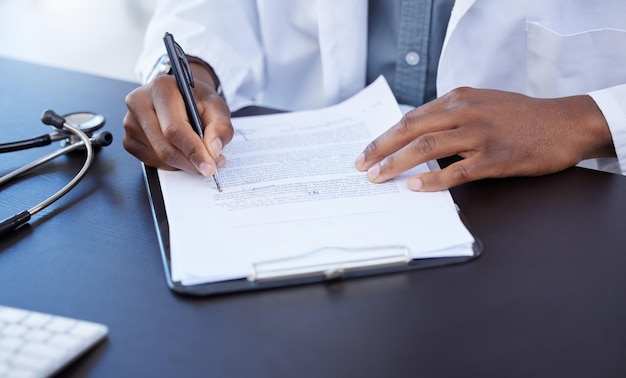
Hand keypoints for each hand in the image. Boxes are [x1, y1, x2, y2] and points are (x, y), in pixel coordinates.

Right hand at [123, 63, 232, 175]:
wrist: (181, 97)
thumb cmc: (197, 100)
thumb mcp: (217, 106)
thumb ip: (221, 127)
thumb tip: (213, 150)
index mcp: (161, 89)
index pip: (174, 129)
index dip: (193, 151)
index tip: (209, 167)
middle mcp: (139, 103)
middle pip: (164, 147)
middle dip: (190, 162)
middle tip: (210, 168)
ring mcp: (130, 123)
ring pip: (159, 158)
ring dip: (182, 164)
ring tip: (198, 155)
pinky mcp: (129, 140)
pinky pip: (151, 162)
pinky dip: (171, 164)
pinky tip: (181, 153)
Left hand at [355, 87, 614, 190]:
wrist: (565, 123)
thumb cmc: (522, 116)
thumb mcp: (482, 104)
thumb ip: (451, 115)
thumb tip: (419, 137)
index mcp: (458, 99)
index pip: (411, 117)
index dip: (385, 136)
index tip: (367, 151)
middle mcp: (464, 112)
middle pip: (411, 128)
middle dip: (381, 148)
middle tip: (361, 166)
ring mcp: (480, 134)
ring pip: (427, 146)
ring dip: (397, 163)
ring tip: (378, 177)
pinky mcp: (495, 157)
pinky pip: (457, 170)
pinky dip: (433, 179)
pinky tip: (415, 187)